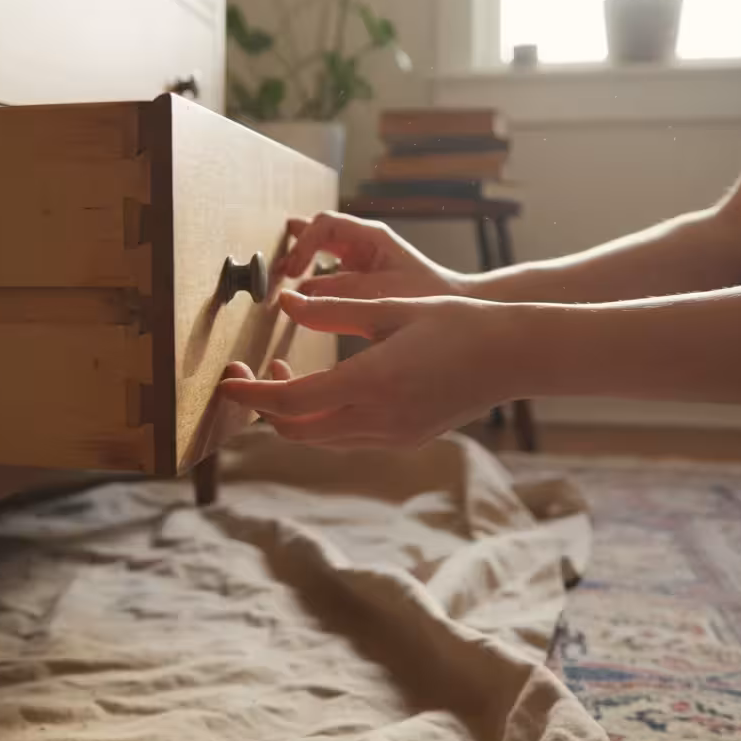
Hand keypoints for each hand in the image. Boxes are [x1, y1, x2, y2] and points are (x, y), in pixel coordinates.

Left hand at [220, 291, 525, 448]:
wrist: (515, 356)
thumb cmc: (458, 322)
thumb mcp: (392, 307)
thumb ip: (335, 309)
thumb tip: (288, 302)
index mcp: (372, 382)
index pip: (291, 401)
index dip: (251, 394)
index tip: (226, 381)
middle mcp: (379, 418)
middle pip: (297, 431)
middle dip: (264, 407)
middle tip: (249, 372)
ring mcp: (393, 435)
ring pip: (319, 439)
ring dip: (292, 414)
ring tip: (282, 372)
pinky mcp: (404, 438)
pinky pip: (345, 438)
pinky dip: (320, 419)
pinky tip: (321, 388)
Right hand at [279, 212, 474, 299]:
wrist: (451, 305)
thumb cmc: (426, 294)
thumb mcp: (384, 292)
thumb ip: (342, 292)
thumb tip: (301, 293)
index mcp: (371, 236)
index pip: (325, 225)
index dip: (303, 245)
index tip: (292, 272)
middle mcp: (362, 242)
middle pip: (318, 231)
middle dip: (294, 246)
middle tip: (276, 270)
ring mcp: (360, 259)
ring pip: (319, 249)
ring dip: (298, 259)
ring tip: (278, 275)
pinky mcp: (359, 278)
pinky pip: (327, 272)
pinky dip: (309, 278)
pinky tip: (297, 290)